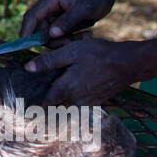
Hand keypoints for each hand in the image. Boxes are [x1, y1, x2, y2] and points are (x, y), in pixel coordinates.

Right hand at [18, 0, 118, 46]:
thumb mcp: (83, 8)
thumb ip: (67, 21)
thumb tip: (51, 35)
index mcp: (50, 1)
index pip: (31, 17)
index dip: (26, 32)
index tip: (25, 46)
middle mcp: (49, 9)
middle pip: (40, 31)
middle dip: (53, 40)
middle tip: (71, 42)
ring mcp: (55, 16)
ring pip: (51, 36)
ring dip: (65, 41)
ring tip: (86, 37)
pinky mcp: (62, 23)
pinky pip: (61, 36)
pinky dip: (71, 39)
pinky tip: (87, 35)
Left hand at [24, 38, 145, 104]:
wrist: (129, 63)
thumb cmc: (99, 54)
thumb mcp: (71, 52)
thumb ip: (48, 61)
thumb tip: (27, 68)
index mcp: (67, 89)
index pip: (46, 103)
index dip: (36, 102)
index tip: (28, 101)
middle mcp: (76, 100)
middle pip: (56, 103)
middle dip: (49, 97)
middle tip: (42, 88)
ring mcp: (88, 103)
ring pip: (68, 103)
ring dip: (63, 96)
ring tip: (61, 83)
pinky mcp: (97, 102)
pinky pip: (79, 101)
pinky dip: (75, 94)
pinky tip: (77, 80)